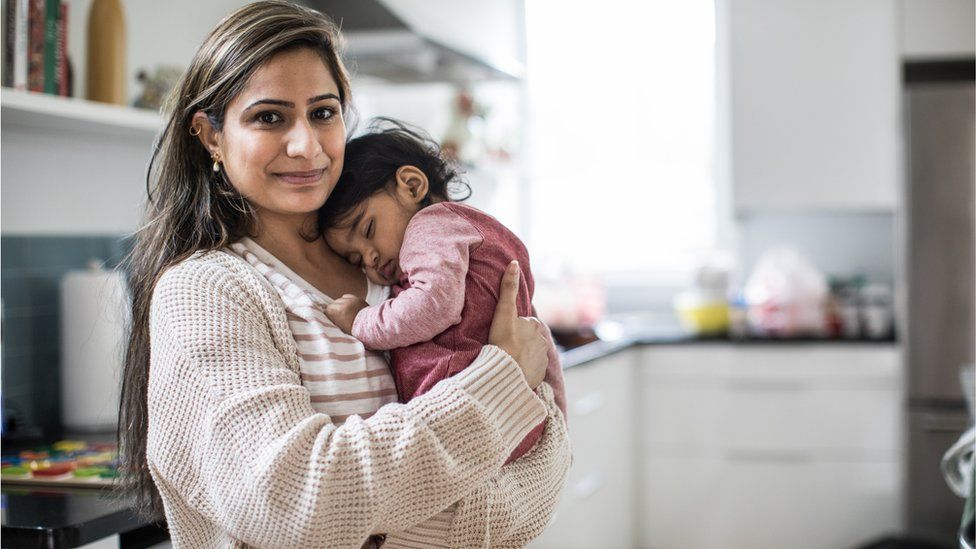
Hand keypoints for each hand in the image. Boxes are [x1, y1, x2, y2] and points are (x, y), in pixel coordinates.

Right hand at [325, 294, 368, 333]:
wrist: (370, 325)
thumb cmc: (355, 329)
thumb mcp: (341, 327)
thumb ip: (334, 320)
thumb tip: (329, 317)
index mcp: (339, 312)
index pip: (328, 309)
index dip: (329, 314)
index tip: (330, 317)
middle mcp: (344, 304)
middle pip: (333, 304)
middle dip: (334, 309)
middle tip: (337, 315)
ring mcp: (351, 300)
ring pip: (340, 299)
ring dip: (340, 304)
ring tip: (343, 310)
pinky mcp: (357, 298)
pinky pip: (347, 296)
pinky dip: (346, 300)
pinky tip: (348, 305)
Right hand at [489, 261, 547, 388]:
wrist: (505, 372)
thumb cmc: (503, 340)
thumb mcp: (503, 312)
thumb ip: (508, 288)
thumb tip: (514, 263)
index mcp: (535, 325)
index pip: (525, 323)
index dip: (514, 326)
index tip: (504, 332)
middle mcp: (543, 341)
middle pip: (529, 338)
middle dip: (520, 341)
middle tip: (504, 346)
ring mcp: (542, 359)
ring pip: (532, 353)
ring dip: (523, 355)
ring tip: (508, 359)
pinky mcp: (539, 374)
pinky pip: (532, 369)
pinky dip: (525, 369)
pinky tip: (514, 370)